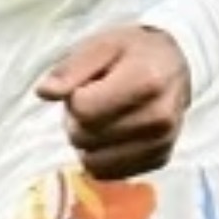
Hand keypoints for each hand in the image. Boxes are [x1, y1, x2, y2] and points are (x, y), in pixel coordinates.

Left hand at [35, 26, 191, 178]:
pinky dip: (101, 156)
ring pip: (94, 162)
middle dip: (78, 119)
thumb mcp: (100, 45)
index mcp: (146, 82)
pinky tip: (112, 133)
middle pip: (86, 137)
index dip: (74, 97)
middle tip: (93, 97)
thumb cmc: (133, 51)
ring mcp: (162, 143)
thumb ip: (70, 69)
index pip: (83, 109)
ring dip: (87, 142)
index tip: (87, 83)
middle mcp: (159, 119)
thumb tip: (44, 92)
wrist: (174, 65)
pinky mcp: (159, 161)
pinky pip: (109, 174)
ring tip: (102, 116)